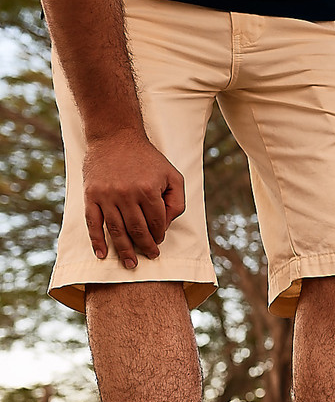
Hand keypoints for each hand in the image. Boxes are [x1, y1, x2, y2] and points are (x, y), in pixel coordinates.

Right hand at [82, 130, 185, 268]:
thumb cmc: (148, 159)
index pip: (157, 223)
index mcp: (148, 190)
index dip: (160, 235)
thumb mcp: (172, 176)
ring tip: (130, 264)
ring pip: (117, 230)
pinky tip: (102, 254)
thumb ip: (176, 201)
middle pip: (138, 230)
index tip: (159, 241)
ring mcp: (107, 196)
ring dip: (124, 250)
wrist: (115, 137)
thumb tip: (166, 225)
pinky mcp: (91, 195)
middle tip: (150, 256)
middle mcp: (127, 194)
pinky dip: (96, 240)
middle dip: (146, 247)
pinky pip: (93, 222)